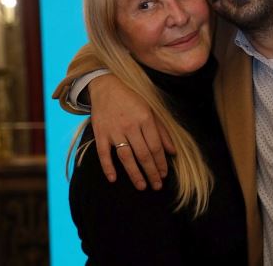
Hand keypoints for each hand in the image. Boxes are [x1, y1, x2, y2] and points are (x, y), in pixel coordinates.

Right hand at [89, 74, 176, 189]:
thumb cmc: (132, 99)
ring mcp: (114, 130)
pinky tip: (113, 179)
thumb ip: (162, 131)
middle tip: (157, 186)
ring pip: (126, 157)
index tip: (164, 175)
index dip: (161, 163)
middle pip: (143, 154)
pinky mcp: (100, 133)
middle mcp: (130, 125)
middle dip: (151, 172)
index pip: (156, 146)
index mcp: (145, 119)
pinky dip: (107, 167)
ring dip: (134, 174)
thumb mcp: (151, 110)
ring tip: (142, 186)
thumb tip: (172, 152)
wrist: (106, 86)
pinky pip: (103, 153)